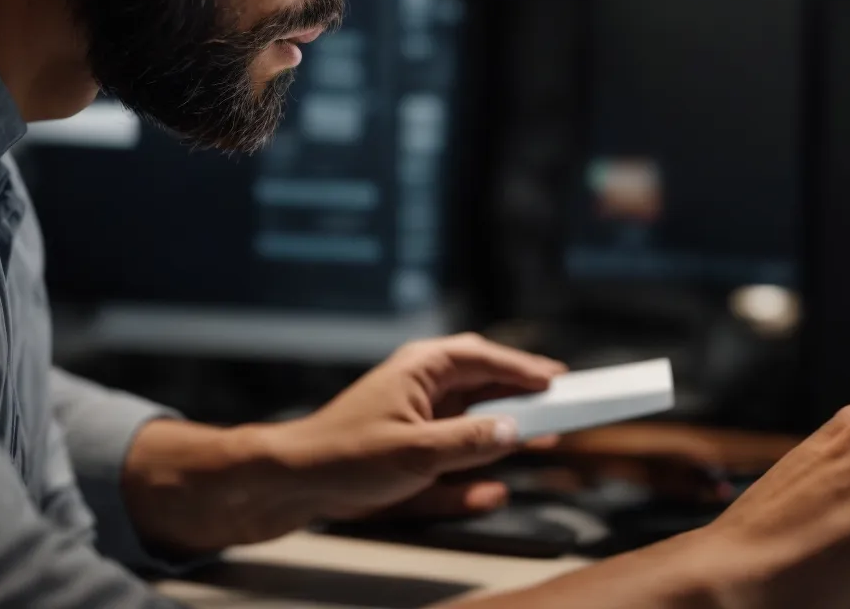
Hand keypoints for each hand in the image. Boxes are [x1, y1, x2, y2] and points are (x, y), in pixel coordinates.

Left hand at [121, 333, 563, 552]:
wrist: (287, 487)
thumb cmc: (340, 456)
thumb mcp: (416, 452)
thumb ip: (471, 442)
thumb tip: (515, 431)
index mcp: (421, 370)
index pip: (484, 358)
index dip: (525, 368)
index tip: (559, 380)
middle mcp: (419, 389)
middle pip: (483, 387)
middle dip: (522, 399)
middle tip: (563, 407)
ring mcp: (412, 423)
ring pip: (471, 425)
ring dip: (504, 436)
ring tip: (544, 441)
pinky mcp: (403, 455)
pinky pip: (450, 462)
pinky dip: (471, 476)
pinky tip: (492, 492)